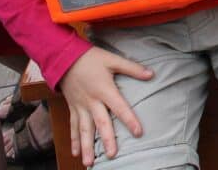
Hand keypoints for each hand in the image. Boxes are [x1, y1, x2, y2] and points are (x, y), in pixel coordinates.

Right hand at [58, 47, 152, 166]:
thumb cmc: (91, 58)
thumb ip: (133, 68)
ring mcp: (80, 106)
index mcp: (104, 89)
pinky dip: (74, 140)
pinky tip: (75, 153)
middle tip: (112, 155)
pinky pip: (73, 126)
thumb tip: (152, 74)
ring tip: (89, 163)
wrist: (65, 58)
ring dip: (86, 147)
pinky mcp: (73, 108)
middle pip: (100, 123)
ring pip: (84, 129)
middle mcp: (92, 101)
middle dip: (106, 140)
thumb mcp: (113, 60)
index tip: (138, 132)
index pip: (120, 107)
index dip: (129, 120)